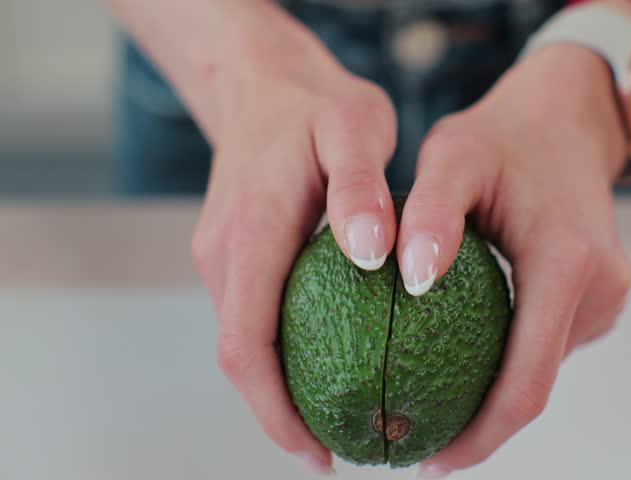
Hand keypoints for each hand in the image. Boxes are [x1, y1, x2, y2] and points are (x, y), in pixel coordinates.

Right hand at [189, 27, 398, 474]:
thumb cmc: (315, 104)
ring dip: (280, 388)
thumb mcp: (354, 129)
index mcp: (250, 232)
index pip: (246, 345)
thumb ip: (361, 189)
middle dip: (281, 415)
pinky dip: (281, 352)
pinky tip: (327, 362)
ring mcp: (222, 253)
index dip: (277, 411)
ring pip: (243, 340)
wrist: (262, 80)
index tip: (320, 452)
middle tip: (341, 448)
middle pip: (239, 358)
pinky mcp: (233, 251)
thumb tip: (370, 255)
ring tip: (338, 417)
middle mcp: (223, 252)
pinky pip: (252, 315)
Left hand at [399, 45, 630, 476]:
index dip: (479, 436)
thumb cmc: (504, 134)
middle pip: (536, 387)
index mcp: (569, 263)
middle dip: (479, 426)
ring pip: (542, 370)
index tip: (429, 460)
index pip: (527, 381)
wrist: (566, 117)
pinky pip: (547, 345)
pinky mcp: (598, 298)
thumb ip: (431, 213)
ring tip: (428, 401)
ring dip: (491, 395)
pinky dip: (506, 362)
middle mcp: (600, 290)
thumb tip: (413, 279)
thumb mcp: (454, 155)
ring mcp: (606, 298)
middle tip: (413, 439)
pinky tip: (459, 360)